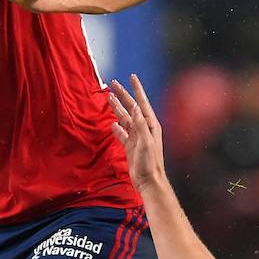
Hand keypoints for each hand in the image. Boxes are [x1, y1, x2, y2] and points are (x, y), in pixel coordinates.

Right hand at [107, 75, 167, 191]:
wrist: (148, 181)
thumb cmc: (150, 163)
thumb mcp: (146, 141)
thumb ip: (140, 124)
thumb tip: (135, 107)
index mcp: (150, 125)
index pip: (142, 102)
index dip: (136, 89)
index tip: (131, 77)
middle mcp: (144, 128)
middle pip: (131, 108)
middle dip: (122, 95)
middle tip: (113, 84)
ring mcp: (137, 137)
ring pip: (124, 119)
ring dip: (116, 109)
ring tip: (108, 98)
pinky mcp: (130, 146)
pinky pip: (122, 133)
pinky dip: (116, 128)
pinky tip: (111, 123)